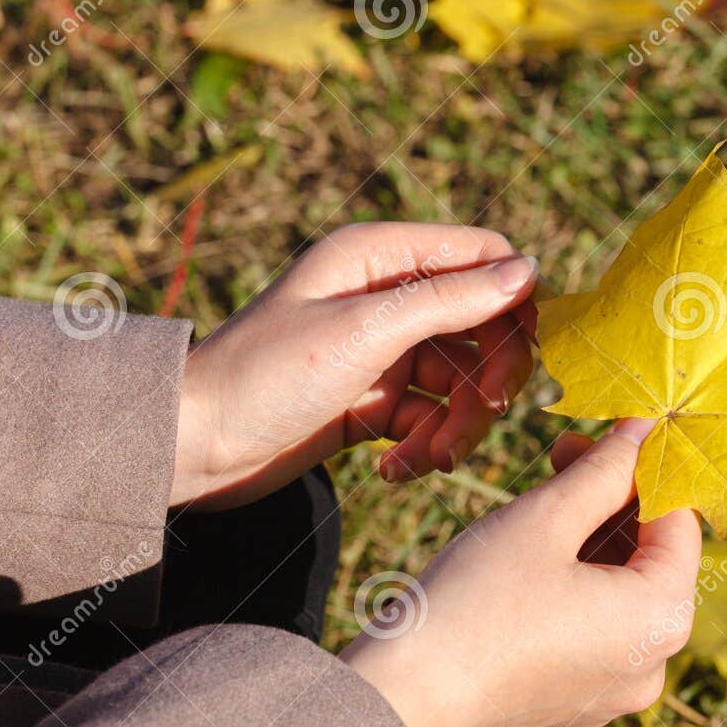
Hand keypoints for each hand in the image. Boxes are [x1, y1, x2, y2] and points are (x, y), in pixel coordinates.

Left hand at [171, 222, 537, 509]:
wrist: (193, 443)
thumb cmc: (265, 374)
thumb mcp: (364, 331)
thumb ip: (449, 301)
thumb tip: (529, 272)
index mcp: (379, 256)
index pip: (482, 257)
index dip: (517, 301)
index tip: (533, 351)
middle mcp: (385, 297)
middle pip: (482, 326)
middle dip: (489, 376)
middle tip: (487, 414)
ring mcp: (380, 352)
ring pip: (460, 383)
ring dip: (456, 426)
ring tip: (431, 459)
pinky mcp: (371, 403)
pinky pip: (428, 421)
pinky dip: (423, 447)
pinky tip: (392, 470)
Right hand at [343, 420, 702, 726]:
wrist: (405, 697)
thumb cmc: (476, 603)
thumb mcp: (545, 519)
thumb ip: (604, 470)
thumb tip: (642, 431)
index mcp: (663, 618)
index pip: (678, 521)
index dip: (643, 466)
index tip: (605, 431)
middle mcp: (654, 661)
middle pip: (653, 557)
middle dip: (613, 499)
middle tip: (564, 452)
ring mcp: (616, 688)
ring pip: (622, 589)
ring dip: (592, 535)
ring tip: (543, 495)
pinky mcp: (579, 699)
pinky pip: (596, 626)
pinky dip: (577, 582)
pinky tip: (535, 550)